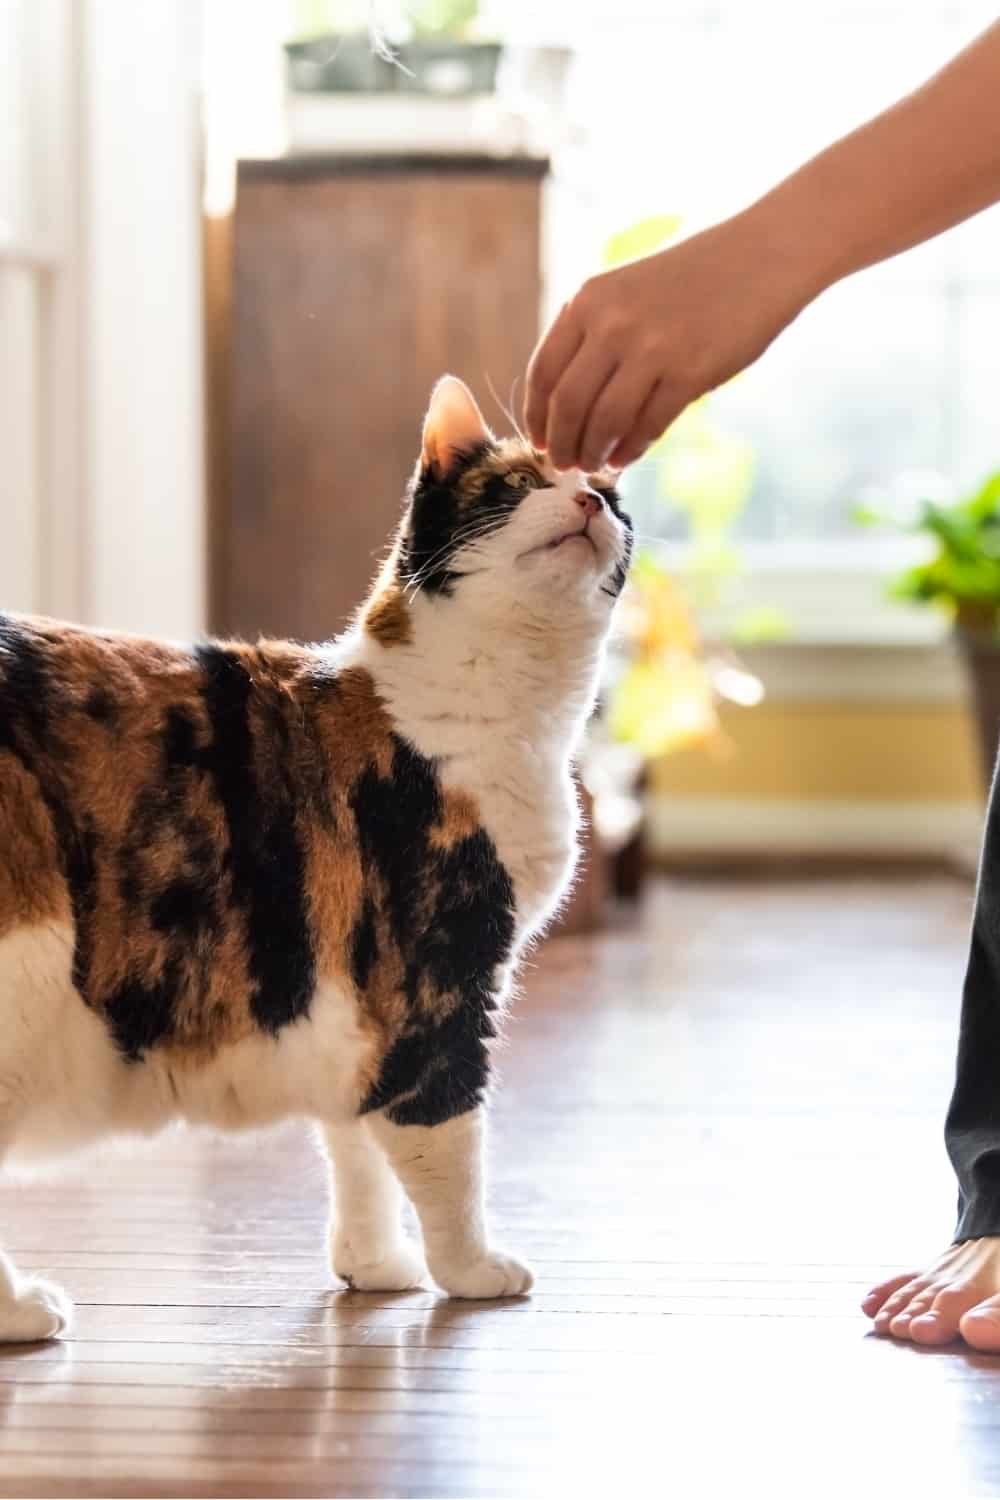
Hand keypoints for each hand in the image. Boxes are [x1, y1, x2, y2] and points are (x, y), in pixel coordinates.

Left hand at [524, 213, 812, 472]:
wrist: (761, 256)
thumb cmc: (692, 278)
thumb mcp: (625, 289)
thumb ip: (593, 333)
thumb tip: (565, 404)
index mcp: (588, 299)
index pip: (543, 372)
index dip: (535, 416)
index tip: (537, 441)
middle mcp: (612, 322)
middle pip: (568, 404)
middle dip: (560, 443)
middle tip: (562, 465)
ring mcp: (651, 348)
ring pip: (605, 421)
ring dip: (594, 452)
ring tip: (593, 466)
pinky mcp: (689, 372)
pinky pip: (648, 425)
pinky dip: (630, 449)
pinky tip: (624, 458)